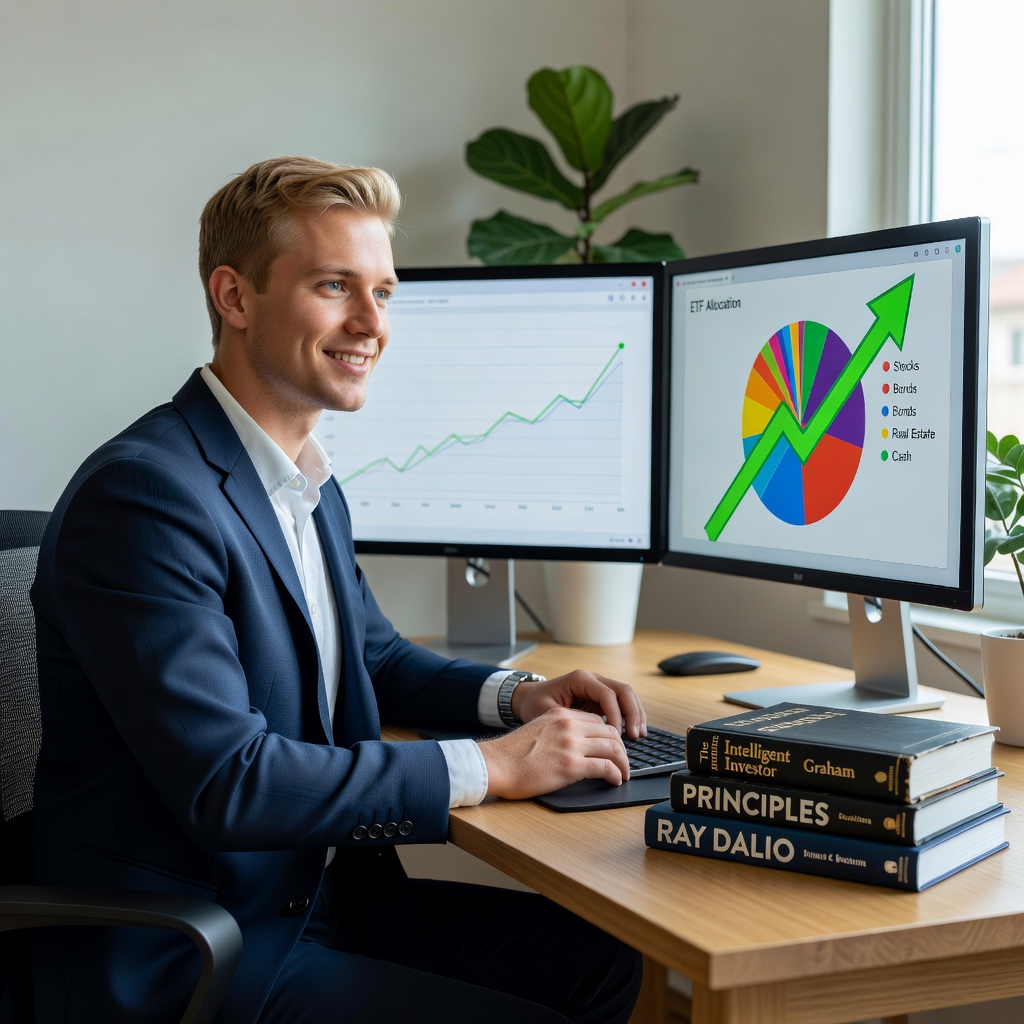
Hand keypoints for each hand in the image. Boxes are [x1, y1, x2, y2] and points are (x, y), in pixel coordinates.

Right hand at [478, 707, 630, 799]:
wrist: (497, 765)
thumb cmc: (512, 754)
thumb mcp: (538, 730)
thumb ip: (558, 731)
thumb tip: (576, 745)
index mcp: (561, 715)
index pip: (597, 720)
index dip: (608, 735)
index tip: (612, 748)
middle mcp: (569, 725)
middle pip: (610, 732)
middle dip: (621, 748)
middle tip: (622, 763)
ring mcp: (571, 744)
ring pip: (613, 748)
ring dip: (623, 763)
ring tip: (623, 774)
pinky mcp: (572, 766)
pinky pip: (606, 767)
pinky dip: (616, 774)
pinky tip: (615, 781)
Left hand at [512, 670, 646, 739]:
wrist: (527, 698)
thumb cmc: (534, 704)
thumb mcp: (546, 711)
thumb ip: (569, 719)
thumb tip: (591, 734)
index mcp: (580, 679)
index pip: (607, 694)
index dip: (615, 715)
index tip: (616, 736)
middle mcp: (592, 679)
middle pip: (623, 690)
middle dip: (632, 713)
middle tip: (634, 735)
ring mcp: (598, 686)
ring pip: (626, 695)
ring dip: (635, 714)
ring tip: (639, 735)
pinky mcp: (600, 696)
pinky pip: (621, 702)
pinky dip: (630, 715)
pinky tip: (633, 732)